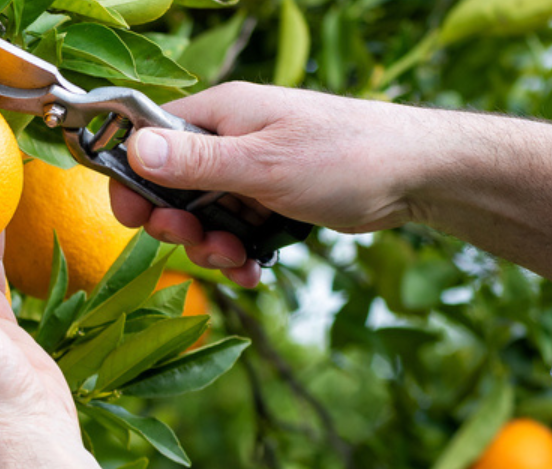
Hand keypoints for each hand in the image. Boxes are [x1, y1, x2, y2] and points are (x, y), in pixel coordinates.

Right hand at [112, 81, 432, 285]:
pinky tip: (255, 272)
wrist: (416, 175)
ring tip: (240, 260)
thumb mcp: (263, 164)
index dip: (134, 180)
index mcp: (220, 114)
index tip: (134, 218)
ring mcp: (252, 171)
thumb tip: (134, 149)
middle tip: (200, 244)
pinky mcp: (273, 199)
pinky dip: (240, 256)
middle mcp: (231, 139)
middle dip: (180, 226)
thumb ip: (196, 161)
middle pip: (173, 187)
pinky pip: (238, 231)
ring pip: (206, 217)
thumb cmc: (345, 155)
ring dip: (213, 248)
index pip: (150, 140)